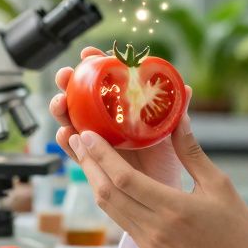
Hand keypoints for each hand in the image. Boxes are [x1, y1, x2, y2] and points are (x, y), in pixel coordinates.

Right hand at [49, 47, 190, 190]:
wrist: (164, 194)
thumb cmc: (168, 160)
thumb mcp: (173, 133)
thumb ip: (177, 112)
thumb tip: (185, 89)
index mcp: (122, 107)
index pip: (105, 78)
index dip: (94, 63)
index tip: (88, 54)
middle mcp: (105, 121)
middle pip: (80, 95)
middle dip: (68, 82)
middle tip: (66, 76)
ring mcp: (96, 140)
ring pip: (71, 119)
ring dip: (61, 109)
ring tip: (61, 104)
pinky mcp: (91, 161)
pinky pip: (73, 149)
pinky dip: (65, 142)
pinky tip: (65, 135)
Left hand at [67, 116, 247, 247]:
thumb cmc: (236, 227)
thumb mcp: (219, 183)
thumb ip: (191, 152)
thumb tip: (178, 118)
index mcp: (173, 209)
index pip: (124, 180)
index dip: (102, 155)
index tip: (87, 133)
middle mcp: (154, 228)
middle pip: (107, 193)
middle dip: (88, 163)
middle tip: (75, 137)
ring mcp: (147, 241)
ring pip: (108, 207)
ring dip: (93, 179)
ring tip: (84, 154)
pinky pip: (119, 217)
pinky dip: (108, 195)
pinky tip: (105, 178)